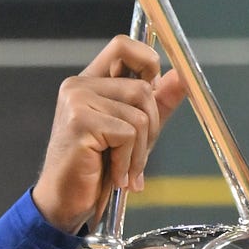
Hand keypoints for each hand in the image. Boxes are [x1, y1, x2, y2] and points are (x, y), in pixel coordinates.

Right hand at [31, 35, 186, 232]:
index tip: (154, 91)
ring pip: (139, 115)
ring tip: (124, 170)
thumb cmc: (97, 169)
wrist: (66, 203)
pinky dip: (128, 161)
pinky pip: (128, 134)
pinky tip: (115, 175)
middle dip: (151, 128)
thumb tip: (182, 77)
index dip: (148, 61)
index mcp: (91, 82)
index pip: (123, 45)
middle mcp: (79, 85)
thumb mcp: (135, 133)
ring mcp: (77, 100)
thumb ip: (157, 103)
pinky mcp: (80, 121)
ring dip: (139, 152)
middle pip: (143, 89)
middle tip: (136, 156)